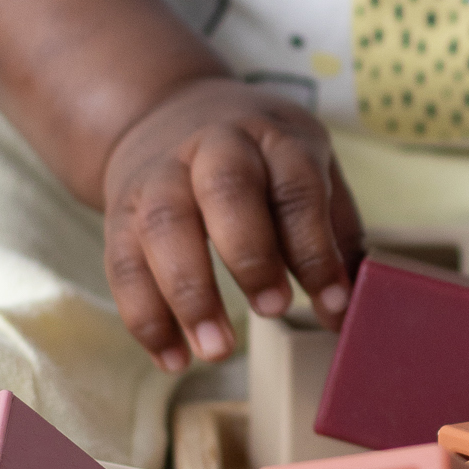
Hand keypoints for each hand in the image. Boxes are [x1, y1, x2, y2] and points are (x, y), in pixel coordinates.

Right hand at [102, 79, 364, 370]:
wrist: (166, 112)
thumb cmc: (258, 160)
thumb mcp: (307, 170)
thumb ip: (333, 235)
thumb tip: (348, 310)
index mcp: (274, 137)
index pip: (297, 188)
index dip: (314, 249)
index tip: (332, 303)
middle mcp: (214, 147)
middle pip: (226, 191)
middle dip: (250, 256)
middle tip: (273, 310)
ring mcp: (160, 175)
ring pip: (164, 226)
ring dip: (189, 294)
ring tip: (217, 350)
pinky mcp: (120, 210)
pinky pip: (123, 263)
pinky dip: (145, 316)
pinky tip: (172, 356)